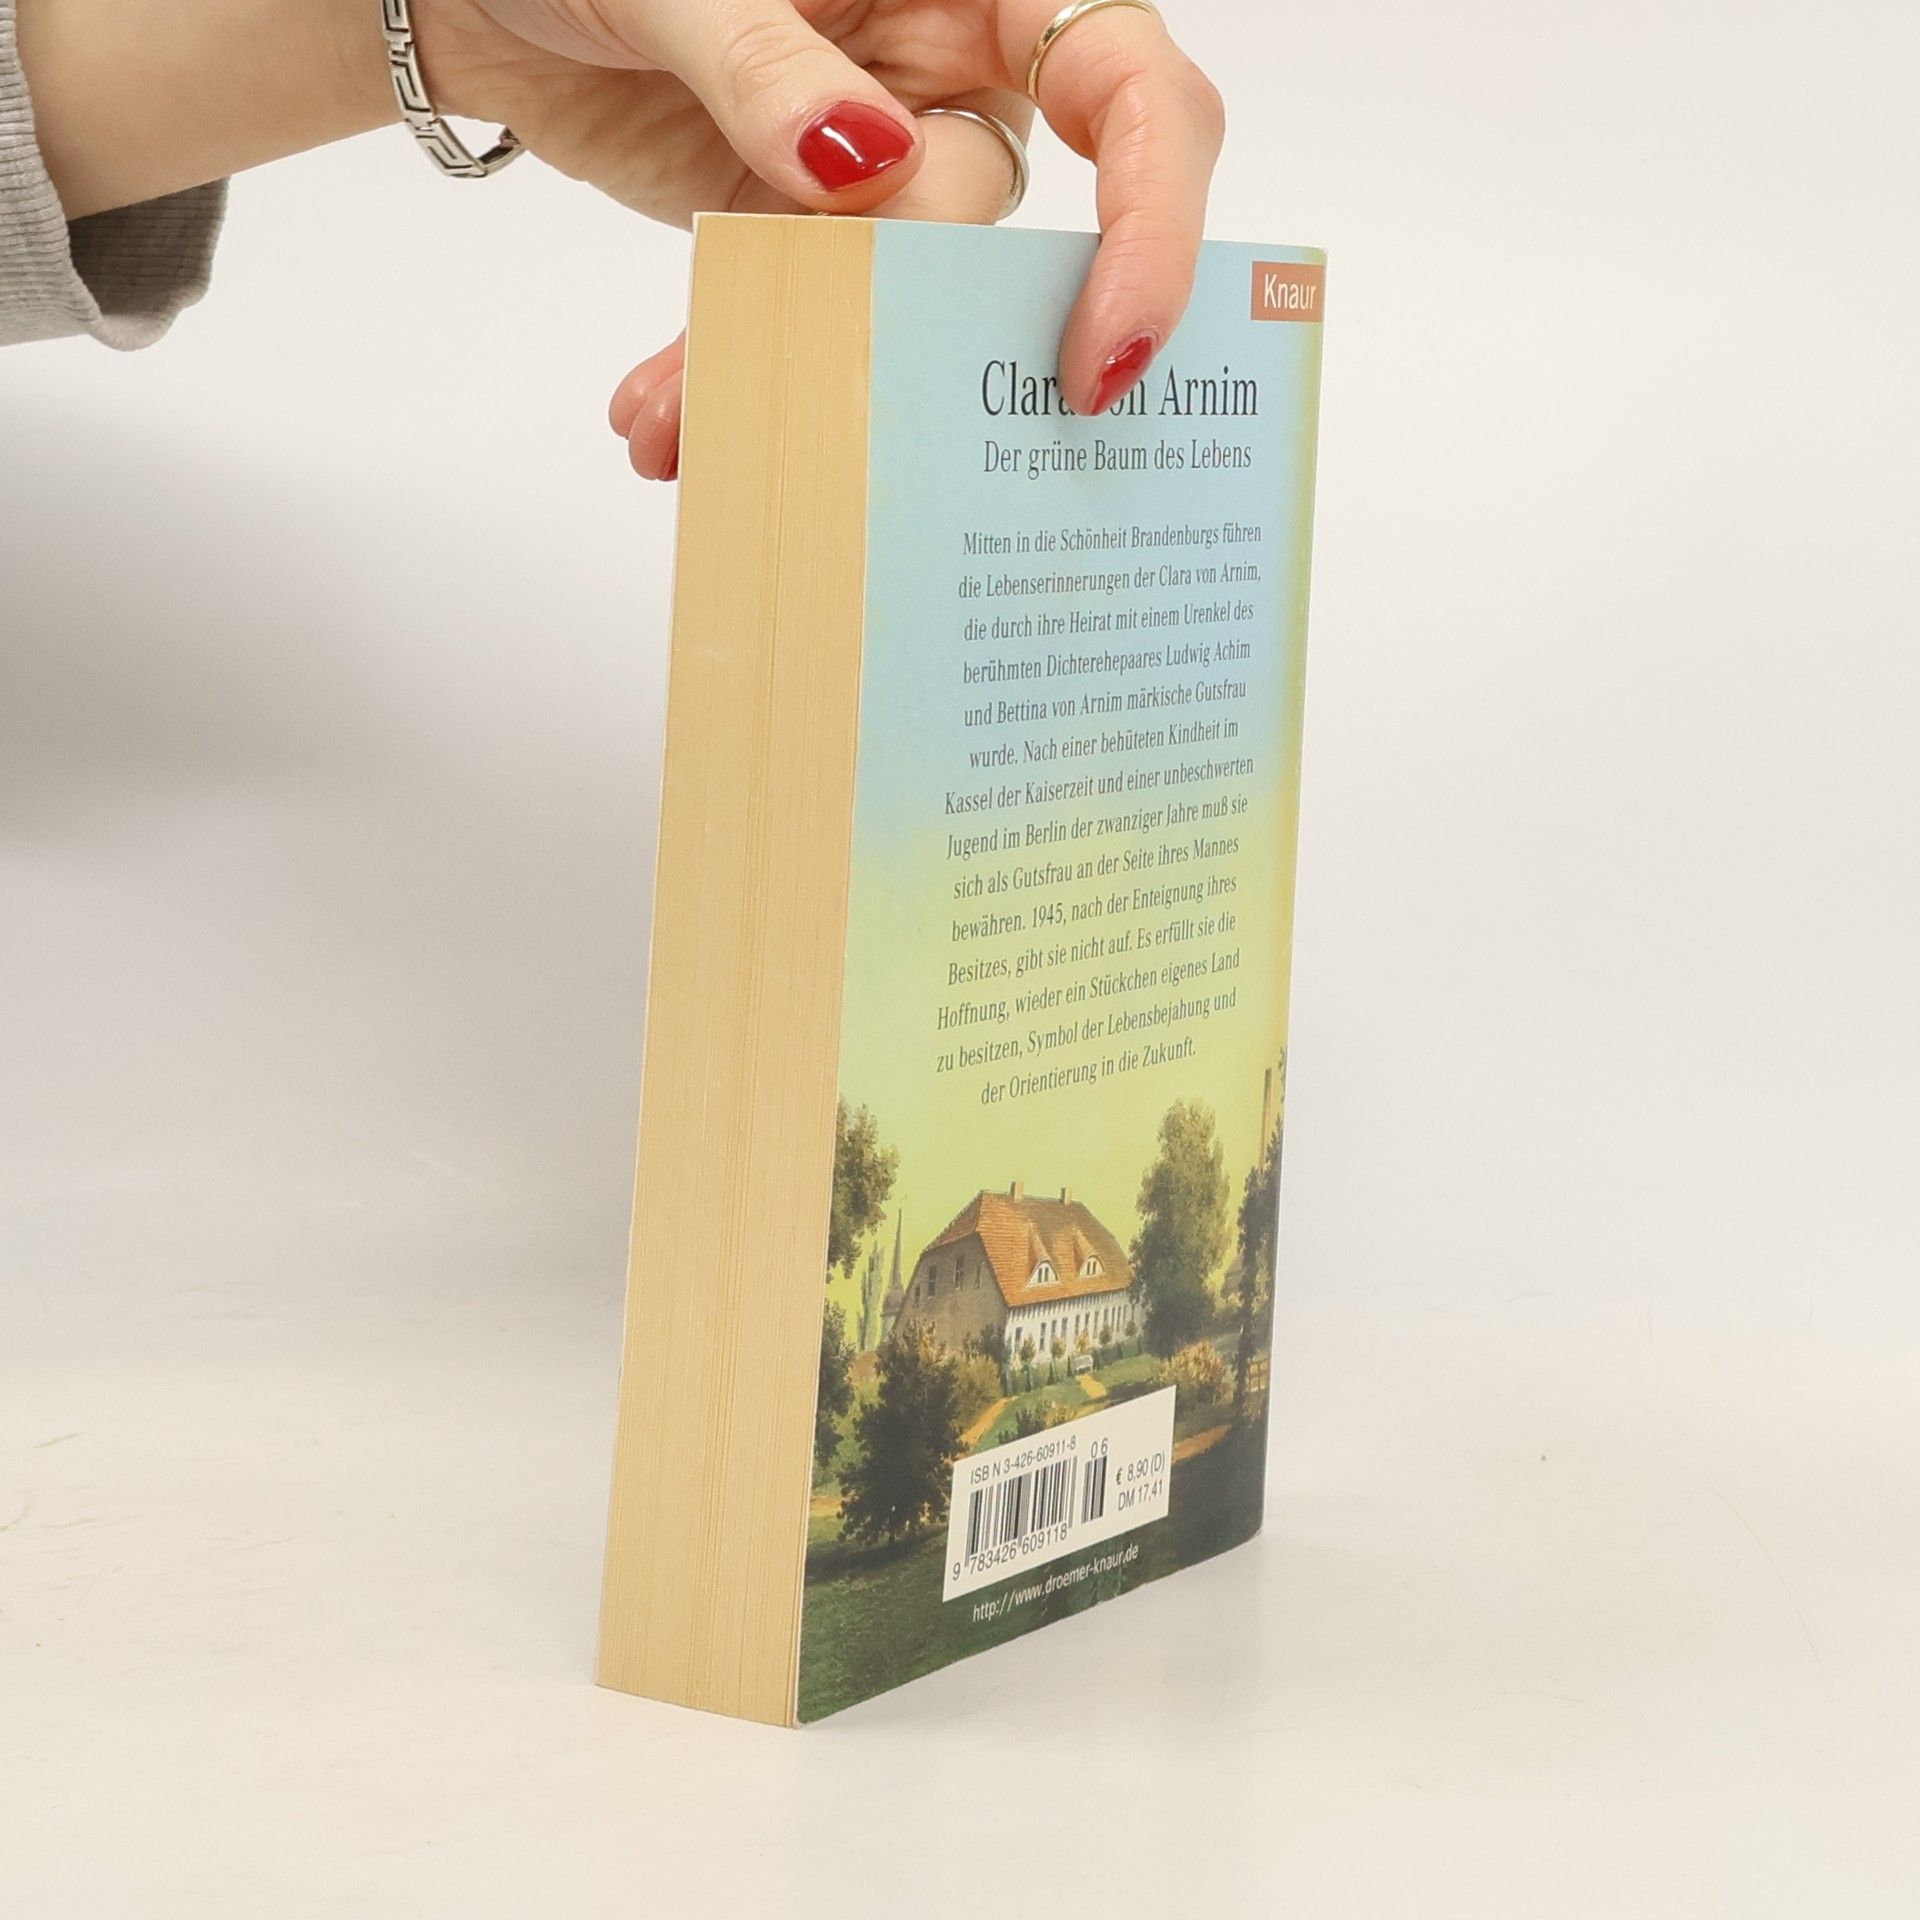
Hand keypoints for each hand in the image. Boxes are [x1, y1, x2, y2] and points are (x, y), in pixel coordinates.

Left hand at [417, 0, 1225, 475]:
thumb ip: (771, 62)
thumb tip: (867, 164)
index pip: (1125, 86)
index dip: (1149, 217)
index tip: (1105, 348)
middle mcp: (945, 77)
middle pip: (987, 229)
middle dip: (896, 314)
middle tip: (811, 377)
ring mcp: (874, 167)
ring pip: (882, 300)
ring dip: (790, 368)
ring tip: (674, 416)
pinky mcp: (799, 233)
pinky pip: (799, 321)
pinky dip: (732, 370)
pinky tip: (666, 410)